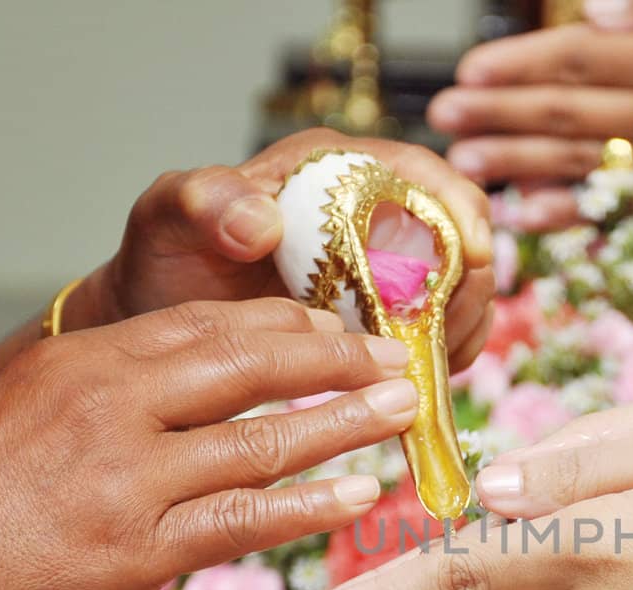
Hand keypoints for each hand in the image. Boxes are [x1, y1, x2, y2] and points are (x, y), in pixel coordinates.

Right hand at [0, 298, 421, 589]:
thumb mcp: (21, 417)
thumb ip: (103, 403)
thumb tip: (180, 405)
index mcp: (85, 366)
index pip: (205, 328)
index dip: (284, 327)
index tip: (337, 329)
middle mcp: (113, 407)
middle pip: (248, 367)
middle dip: (334, 358)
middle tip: (396, 357)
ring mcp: (129, 478)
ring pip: (262, 439)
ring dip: (345, 422)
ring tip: (404, 413)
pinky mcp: (138, 549)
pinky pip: (245, 520)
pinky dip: (311, 505)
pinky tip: (360, 494)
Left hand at [79, 130, 497, 371]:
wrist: (162, 322)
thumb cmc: (168, 264)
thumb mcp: (167, 224)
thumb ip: (202, 202)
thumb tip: (262, 218)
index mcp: (329, 170)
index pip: (420, 172)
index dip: (458, 209)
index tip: (470, 257)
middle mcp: (368, 207)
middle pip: (456, 232)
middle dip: (466, 284)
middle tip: (446, 335)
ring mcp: (383, 260)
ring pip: (459, 283)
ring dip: (462, 324)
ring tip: (437, 365)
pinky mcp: (387, 309)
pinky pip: (441, 325)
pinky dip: (447, 351)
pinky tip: (429, 377)